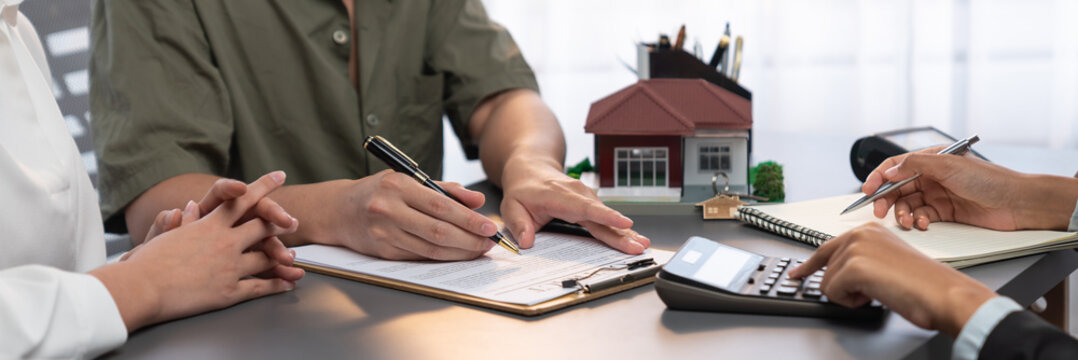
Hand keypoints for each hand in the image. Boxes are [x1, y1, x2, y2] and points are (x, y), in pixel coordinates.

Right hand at [91, 172, 301, 330]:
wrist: (140, 289)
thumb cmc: (147, 262)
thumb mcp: (166, 235)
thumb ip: (184, 221)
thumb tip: (193, 206)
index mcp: (210, 225)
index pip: (243, 199)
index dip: (264, 186)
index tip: (279, 175)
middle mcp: (225, 243)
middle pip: (262, 226)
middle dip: (280, 221)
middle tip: (293, 221)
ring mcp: (230, 267)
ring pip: (266, 257)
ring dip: (282, 256)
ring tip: (293, 256)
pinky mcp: (230, 291)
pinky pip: (261, 286)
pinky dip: (277, 284)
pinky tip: (288, 283)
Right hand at [325, 170, 498, 259]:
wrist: (338, 210)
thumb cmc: (379, 191)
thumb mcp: (408, 179)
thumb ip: (445, 189)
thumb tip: (477, 201)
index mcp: (398, 186)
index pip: (441, 206)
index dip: (468, 219)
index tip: (489, 226)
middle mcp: (388, 210)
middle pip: (438, 230)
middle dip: (469, 239)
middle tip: (489, 243)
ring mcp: (384, 233)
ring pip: (430, 248)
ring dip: (459, 252)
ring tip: (478, 250)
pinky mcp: (382, 252)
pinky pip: (419, 257)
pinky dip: (441, 258)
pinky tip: (456, 255)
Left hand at [498, 159, 648, 253]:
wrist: (531, 169)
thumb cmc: (523, 190)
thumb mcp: (511, 206)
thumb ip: (518, 225)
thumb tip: (526, 242)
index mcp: (558, 195)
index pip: (584, 207)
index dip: (605, 216)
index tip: (624, 224)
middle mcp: (577, 194)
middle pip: (602, 216)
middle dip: (622, 232)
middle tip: (639, 246)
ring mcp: (586, 197)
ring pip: (608, 218)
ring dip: (626, 233)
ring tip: (642, 245)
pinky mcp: (591, 203)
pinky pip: (606, 218)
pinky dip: (620, 229)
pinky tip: (633, 239)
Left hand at [788, 223, 995, 336]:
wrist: (943, 294)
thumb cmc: (924, 284)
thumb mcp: (886, 261)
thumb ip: (861, 260)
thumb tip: (837, 275)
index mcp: (868, 230)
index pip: (826, 248)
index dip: (809, 265)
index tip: (797, 273)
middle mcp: (859, 233)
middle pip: (825, 269)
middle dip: (843, 287)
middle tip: (871, 291)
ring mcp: (855, 247)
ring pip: (827, 283)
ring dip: (850, 295)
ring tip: (880, 290)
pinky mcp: (854, 266)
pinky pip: (833, 293)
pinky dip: (851, 302)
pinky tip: (875, 295)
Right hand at [862, 148, 1064, 230]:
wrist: (1017, 203)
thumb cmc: (990, 179)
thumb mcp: (949, 165)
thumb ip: (916, 164)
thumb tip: (891, 170)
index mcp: (932, 159)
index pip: (897, 166)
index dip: (879, 177)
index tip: (868, 190)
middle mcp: (932, 176)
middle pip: (898, 188)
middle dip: (887, 200)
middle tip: (880, 211)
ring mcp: (937, 195)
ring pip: (907, 204)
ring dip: (903, 213)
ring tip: (908, 221)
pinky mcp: (944, 213)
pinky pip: (921, 216)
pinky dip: (918, 221)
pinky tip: (923, 224)